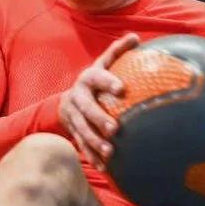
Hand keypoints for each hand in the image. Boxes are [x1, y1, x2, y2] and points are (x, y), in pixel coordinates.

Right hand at [59, 33, 139, 170]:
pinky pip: (82, 145)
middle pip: (86, 108)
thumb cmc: (95, 81)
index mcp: (87, 79)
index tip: (121, 88)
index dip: (107, 82)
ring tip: (110, 152)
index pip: (97, 77)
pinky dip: (92, 156)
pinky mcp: (73, 132)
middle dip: (98, 118)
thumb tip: (136, 37)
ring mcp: (73, 117)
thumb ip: (118, 52)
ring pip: (81, 130)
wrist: (68, 100)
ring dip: (94, 142)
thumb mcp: (103, 64)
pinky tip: (104, 168)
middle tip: (115, 128)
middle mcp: (77, 97)